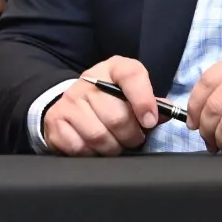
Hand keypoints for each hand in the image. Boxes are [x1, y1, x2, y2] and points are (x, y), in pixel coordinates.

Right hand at [41, 56, 165, 156]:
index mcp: (113, 68)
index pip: (132, 75)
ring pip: (99, 136)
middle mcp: (89, 81)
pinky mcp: (55, 120)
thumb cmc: (109, 100)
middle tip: (132, 139)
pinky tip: (93, 146)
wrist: (71, 103)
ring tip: (114, 143)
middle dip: (130, 136)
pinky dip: (90, 153)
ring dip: (112, 147)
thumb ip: (150, 103)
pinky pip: (79, 147)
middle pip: (117, 116)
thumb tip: (166, 113)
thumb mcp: (130, 94)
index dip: (144, 101)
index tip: (149, 121)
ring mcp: (70, 100)